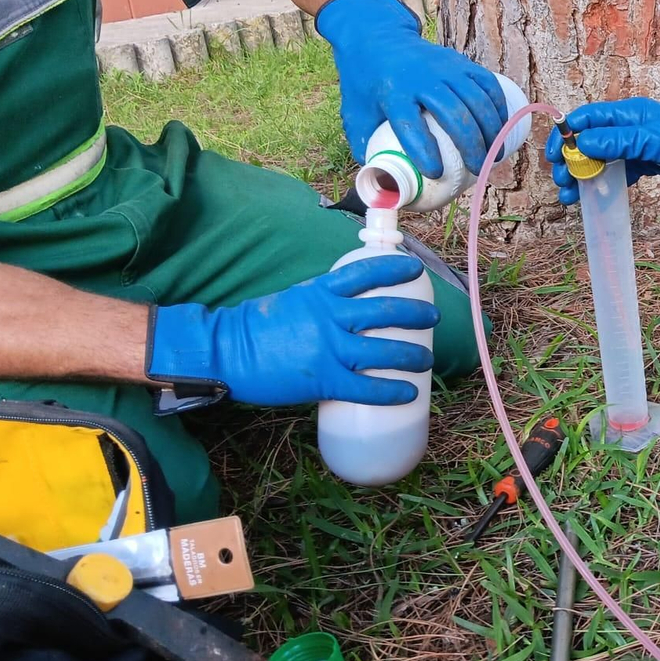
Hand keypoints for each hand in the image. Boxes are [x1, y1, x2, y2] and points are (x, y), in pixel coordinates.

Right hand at [146, 256, 438, 406]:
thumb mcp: (294, 298)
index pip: (367, 272)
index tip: (416, 268)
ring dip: (413, 355)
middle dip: (416, 313)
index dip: (396, 268)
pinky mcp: (324, 379)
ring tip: (428, 359)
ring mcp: (329, 348)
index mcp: (322, 292)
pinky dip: (392, 391)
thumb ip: (322, 299)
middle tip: (433, 318)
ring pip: (385, 350)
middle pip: (386, 310)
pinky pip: (367, 387)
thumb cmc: (257, 326)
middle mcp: (330, 317)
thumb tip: (349, 303)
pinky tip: (410, 393)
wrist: (226, 352)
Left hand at [316, 0, 506, 176]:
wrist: (376, 37)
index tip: (436, 173)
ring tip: (496, 154)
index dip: (425, 151)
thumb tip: (384, 183)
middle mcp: (422, 78)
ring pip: (477, 100)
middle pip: (454, 115)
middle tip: (478, 170)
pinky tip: (503, 127)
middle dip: (472, 146)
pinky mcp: (461, 62)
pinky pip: (487, 85)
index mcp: (392, 92)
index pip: (410, 125)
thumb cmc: (366, 83)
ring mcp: (445, 67)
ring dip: (491, 131)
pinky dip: (499, 107)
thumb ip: (367, 148)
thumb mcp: (355, 113)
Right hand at [545, 98, 659, 204]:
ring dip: (583, 177)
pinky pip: (616, 172)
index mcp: (625, 114)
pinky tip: (593, 199)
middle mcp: (625, 127)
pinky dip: (603, 185)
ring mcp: (633, 145)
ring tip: (570, 198)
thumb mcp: (653, 140)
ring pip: (599, 160)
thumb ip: (618, 141)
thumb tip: (582, 143)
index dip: (564, 135)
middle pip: (586, 142)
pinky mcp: (642, 162)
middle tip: (562, 183)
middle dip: (570, 162)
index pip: (583, 119)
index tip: (553, 156)